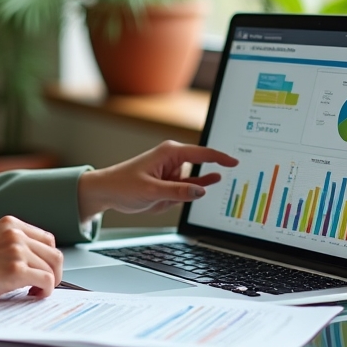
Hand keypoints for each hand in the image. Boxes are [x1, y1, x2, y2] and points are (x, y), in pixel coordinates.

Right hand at [0, 217, 62, 307]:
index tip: (42, 269)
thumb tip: (32, 259)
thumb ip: (10, 243)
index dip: (47, 258)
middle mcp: (16, 234)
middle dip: (53, 272)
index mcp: (10, 224)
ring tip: (34, 291)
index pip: (47, 239)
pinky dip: (45, 291)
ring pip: (52, 268)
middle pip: (54, 253)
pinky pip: (47, 281)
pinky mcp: (16, 270)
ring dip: (48, 283)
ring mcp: (17, 251)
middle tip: (43, 284)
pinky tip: (32, 295)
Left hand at [77, 141, 237, 220]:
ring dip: (204, 183)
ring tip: (221, 182)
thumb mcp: (151, 190)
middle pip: (202, 164)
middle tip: (240, 166)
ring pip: (196, 180)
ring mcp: (173, 174)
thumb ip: (177, 191)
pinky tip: (213, 183)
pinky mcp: (170, 186)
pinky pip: (189, 188)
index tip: (235, 161)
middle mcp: (173, 161)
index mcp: (169, 153)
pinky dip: (198, 190)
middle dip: (216, 166)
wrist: (107, 192)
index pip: (201, 154)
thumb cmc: (123, 184)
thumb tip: (201, 191)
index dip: (219, 157)